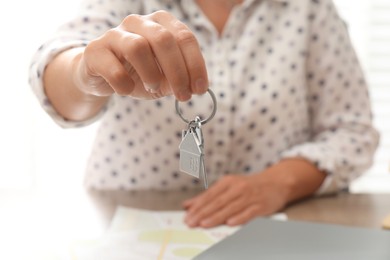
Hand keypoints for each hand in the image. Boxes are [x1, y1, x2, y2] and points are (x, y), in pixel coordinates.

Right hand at [73, 11, 207, 100]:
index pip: (185, 37)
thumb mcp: (164, 77)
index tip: (199, 89)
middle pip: (164, 40)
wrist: (101, 75)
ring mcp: (115, 34)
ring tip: (153, 88)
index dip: (196, 65)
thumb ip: (181, 79)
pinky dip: (124, 85)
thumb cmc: (138, 73)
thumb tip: (196, 87)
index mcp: (160, 23)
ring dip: (151, 74)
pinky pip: (113, 69)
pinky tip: (127, 90)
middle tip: (183, 96)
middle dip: (178, 72)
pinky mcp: (95, 51)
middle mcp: (138, 22)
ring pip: (138, 47)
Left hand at [183, 174, 289, 227]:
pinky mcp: (261, 206)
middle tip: (191, 222)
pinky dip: (239, 218)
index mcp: (228, 182)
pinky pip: (249, 213)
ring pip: (231, 208)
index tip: (187, 215)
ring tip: (204, 224)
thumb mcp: (228, 186)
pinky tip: (230, 223)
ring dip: (217, 217)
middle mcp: (238, 188)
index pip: (210, 195)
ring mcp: (250, 197)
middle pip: (218, 202)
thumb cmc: (248, 186)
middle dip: (203, 213)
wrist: (276, 183)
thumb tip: (187, 205)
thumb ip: (208, 196)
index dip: (198, 206)